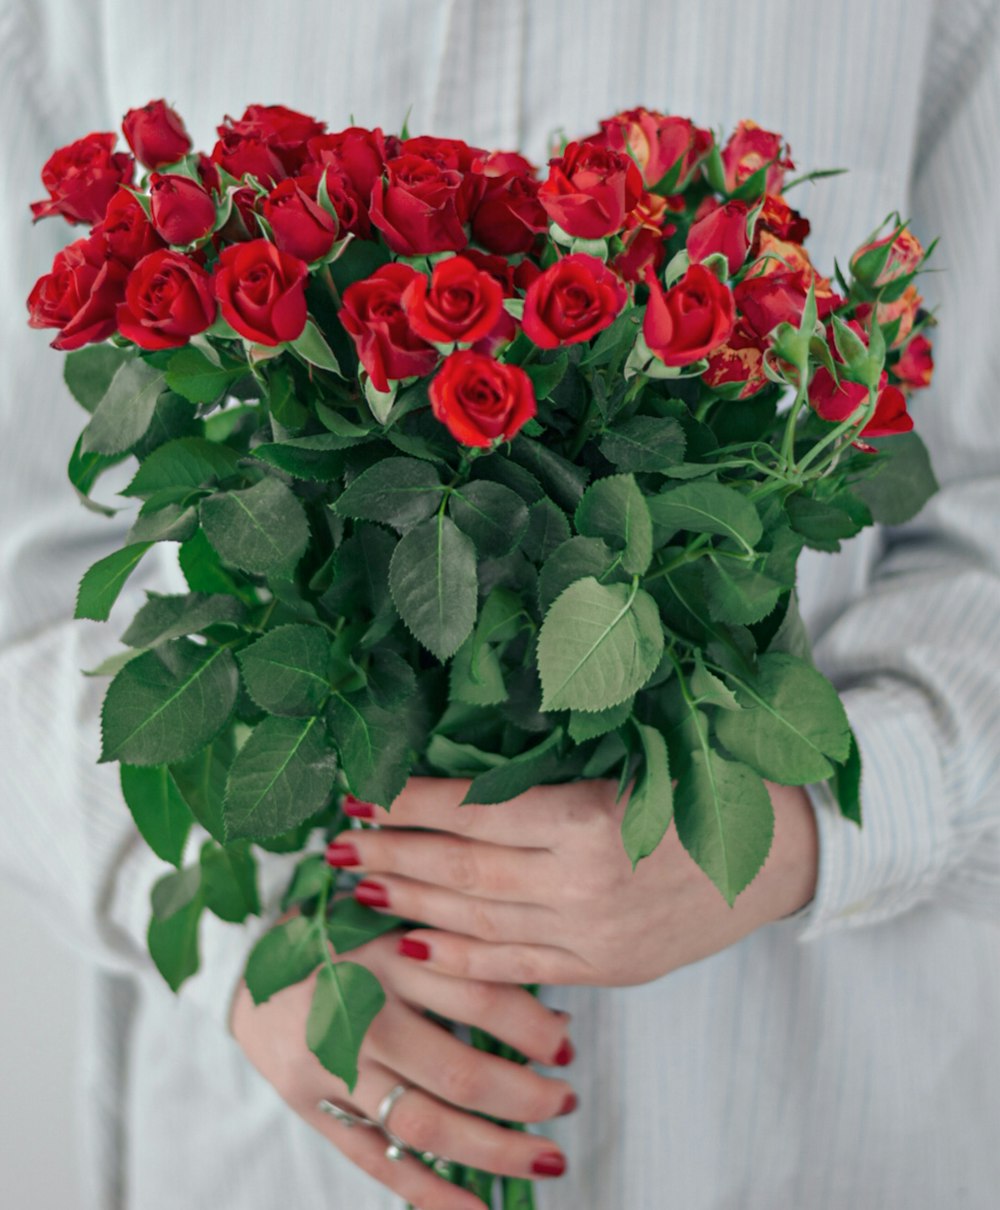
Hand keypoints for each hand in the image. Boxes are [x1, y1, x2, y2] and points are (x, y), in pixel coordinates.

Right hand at [230, 926, 576, 1209]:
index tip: (568, 1045)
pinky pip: (378, 1162)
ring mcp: (334, 1070)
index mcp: (388, 955)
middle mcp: (361, 1014)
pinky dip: (431, 1194)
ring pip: (426, 1125)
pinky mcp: (315, 1110)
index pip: (479, 998)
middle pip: (459, 1073)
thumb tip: (553, 1013)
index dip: (534, 1029)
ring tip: (547, 1159)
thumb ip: (462, 957)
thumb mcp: (399, 922)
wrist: (245, 964)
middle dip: (527, 1098)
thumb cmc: (343, 935)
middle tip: (567, 1102)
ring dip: (496, 1151)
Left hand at [325, 778, 817, 987]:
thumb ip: (553, 766)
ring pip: (478, 924)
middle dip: (391, 855)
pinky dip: (459, 961)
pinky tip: (412, 946)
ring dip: (410, 904)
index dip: (409, 802)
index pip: (473, 813)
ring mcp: (591, 936)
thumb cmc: (709, 782)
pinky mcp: (603, 969)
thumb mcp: (636, 756)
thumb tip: (465, 754)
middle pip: (461, 872)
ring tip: (358, 886)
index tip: (361, 791)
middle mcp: (582, 884)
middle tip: (334, 843)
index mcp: (589, 818)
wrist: (783, 853)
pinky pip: (516, 969)